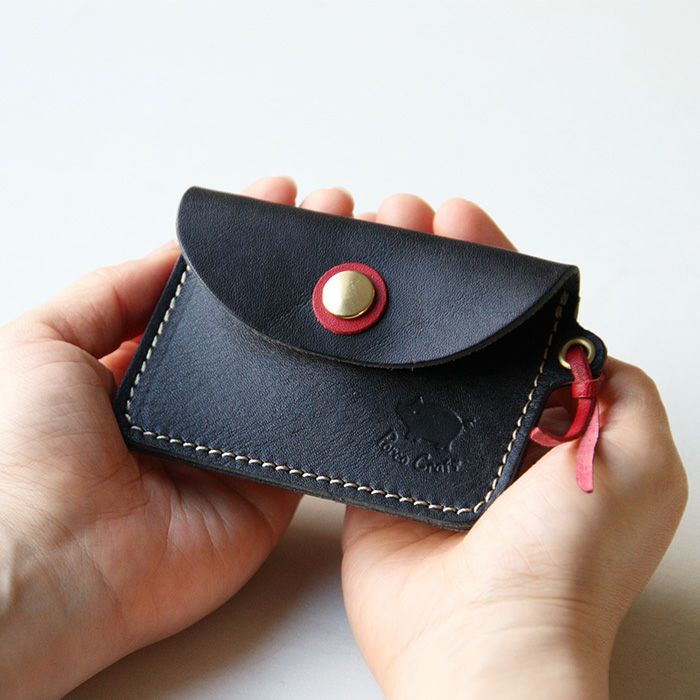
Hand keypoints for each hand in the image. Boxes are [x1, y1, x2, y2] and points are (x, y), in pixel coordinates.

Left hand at [0, 177, 354, 698]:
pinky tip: (368, 339)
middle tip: (340, 222)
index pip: (210, 298)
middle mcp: (197, 404)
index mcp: (146, 366)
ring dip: (329, 327)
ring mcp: (237, 447)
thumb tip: (174, 253)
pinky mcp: (269, 490)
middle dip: (299, 279)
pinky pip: (311, 438)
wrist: (51, 563)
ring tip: (367, 268)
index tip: (281, 202)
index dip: (246, 252)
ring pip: (295, 377)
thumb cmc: (25, 452)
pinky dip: (339, 396)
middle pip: (260, 332)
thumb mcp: (43, 341)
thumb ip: (112, 292)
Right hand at [340, 193, 687, 698]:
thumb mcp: (641, 468)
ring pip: (405, 358)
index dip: (488, 267)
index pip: (515, 321)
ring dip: (386, 306)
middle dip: (428, 273)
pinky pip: (364, 404)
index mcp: (546, 419)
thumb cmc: (562, 563)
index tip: (456, 219)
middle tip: (396, 220)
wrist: (479, 637)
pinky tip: (335, 316)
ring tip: (358, 250)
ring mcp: (428, 448)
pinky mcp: (380, 470)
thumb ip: (626, 397)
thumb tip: (589, 350)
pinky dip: (350, 361)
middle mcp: (486, 429)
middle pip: (454, 330)